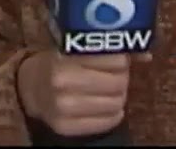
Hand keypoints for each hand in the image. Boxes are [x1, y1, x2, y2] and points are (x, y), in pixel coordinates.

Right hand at [17, 49, 140, 136]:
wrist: (30, 86)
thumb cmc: (60, 62)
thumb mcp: (77, 48)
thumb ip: (108, 49)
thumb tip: (146, 54)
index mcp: (65, 56)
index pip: (116, 59)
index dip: (122, 59)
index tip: (117, 58)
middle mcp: (62, 82)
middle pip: (119, 83)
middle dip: (121, 78)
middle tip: (114, 75)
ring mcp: (63, 107)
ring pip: (116, 104)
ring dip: (118, 96)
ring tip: (108, 90)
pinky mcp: (65, 127)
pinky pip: (107, 122)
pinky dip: (113, 114)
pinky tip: (105, 106)